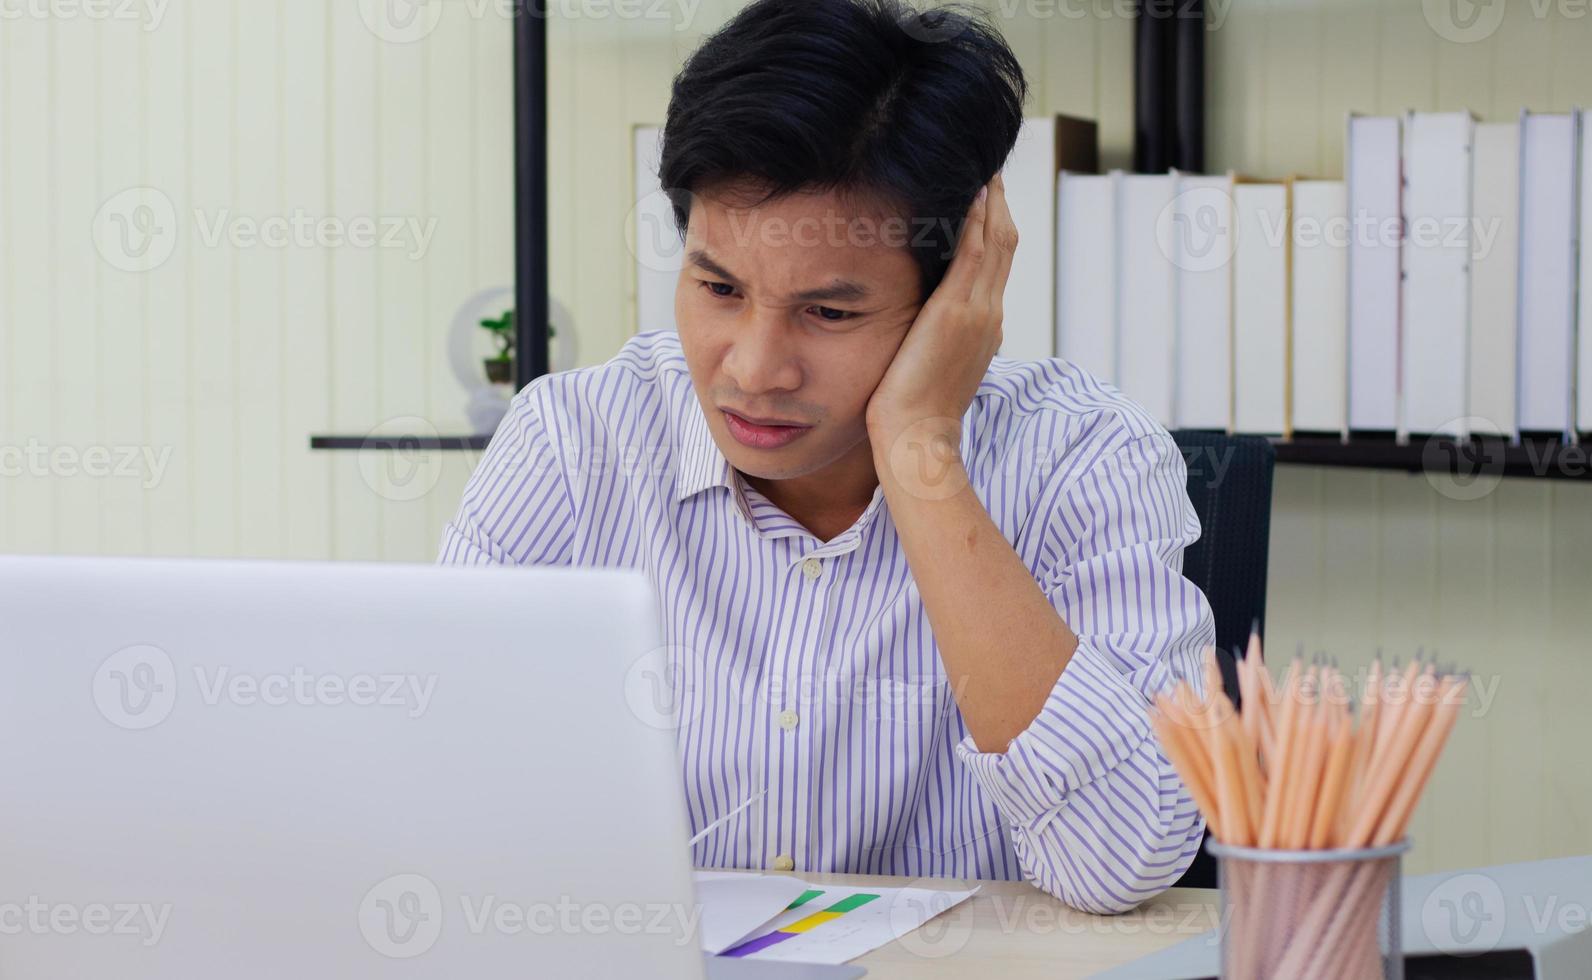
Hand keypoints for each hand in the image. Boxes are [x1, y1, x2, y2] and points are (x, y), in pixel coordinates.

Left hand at [865, 172, 1016, 453]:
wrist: (917, 436)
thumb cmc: (915, 411)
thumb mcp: (935, 366)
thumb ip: (940, 338)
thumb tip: (928, 324)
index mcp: (985, 325)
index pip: (995, 263)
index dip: (994, 226)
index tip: (986, 196)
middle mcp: (989, 313)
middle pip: (1003, 243)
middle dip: (997, 203)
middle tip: (989, 168)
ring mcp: (978, 311)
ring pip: (994, 241)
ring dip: (991, 201)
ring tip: (984, 168)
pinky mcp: (957, 311)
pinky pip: (974, 252)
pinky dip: (978, 220)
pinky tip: (975, 191)